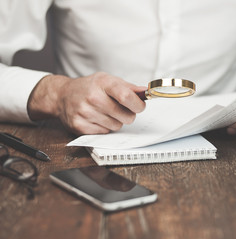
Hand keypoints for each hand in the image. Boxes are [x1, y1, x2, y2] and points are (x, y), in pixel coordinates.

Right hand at [27, 72, 146, 134]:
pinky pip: (105, 133)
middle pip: (126, 116)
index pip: (126, 97)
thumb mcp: (108, 80)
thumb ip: (128, 87)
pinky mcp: (80, 126)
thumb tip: (145, 93)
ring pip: (117, 126)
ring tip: (106, 113)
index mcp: (103, 83)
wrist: (62, 95)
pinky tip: (97, 118)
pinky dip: (104, 127)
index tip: (140, 106)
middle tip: (121, 110)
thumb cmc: (90, 87)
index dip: (138, 105)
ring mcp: (85, 113)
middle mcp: (93, 98)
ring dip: (116, 121)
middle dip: (128, 115)